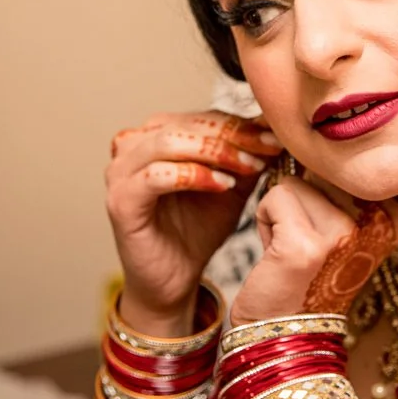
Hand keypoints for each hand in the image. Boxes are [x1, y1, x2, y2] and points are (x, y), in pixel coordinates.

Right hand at [106, 111, 280, 333]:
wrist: (174, 280)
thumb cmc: (197, 230)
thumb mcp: (231, 186)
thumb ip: (247, 156)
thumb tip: (274, 128)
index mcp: (156, 135)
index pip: (203, 118)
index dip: (243, 125)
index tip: (277, 136)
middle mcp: (133, 145)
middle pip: (188, 125)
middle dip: (233, 136)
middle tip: (267, 148)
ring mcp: (121, 171)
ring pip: (170, 142)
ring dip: (215, 152)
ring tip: (247, 167)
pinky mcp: (120, 199)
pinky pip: (157, 175)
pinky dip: (193, 175)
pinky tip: (222, 185)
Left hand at [229, 173, 397, 324]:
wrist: (287, 331)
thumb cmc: (308, 273)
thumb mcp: (343, 226)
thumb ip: (344, 185)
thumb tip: (318, 140)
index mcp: (395, 217)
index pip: (349, 164)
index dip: (326, 192)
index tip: (330, 233)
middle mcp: (376, 225)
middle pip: (321, 171)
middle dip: (302, 202)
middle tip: (307, 244)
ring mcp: (344, 234)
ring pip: (294, 183)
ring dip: (282, 213)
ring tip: (292, 250)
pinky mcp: (305, 244)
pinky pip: (275, 196)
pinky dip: (266, 221)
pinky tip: (277, 256)